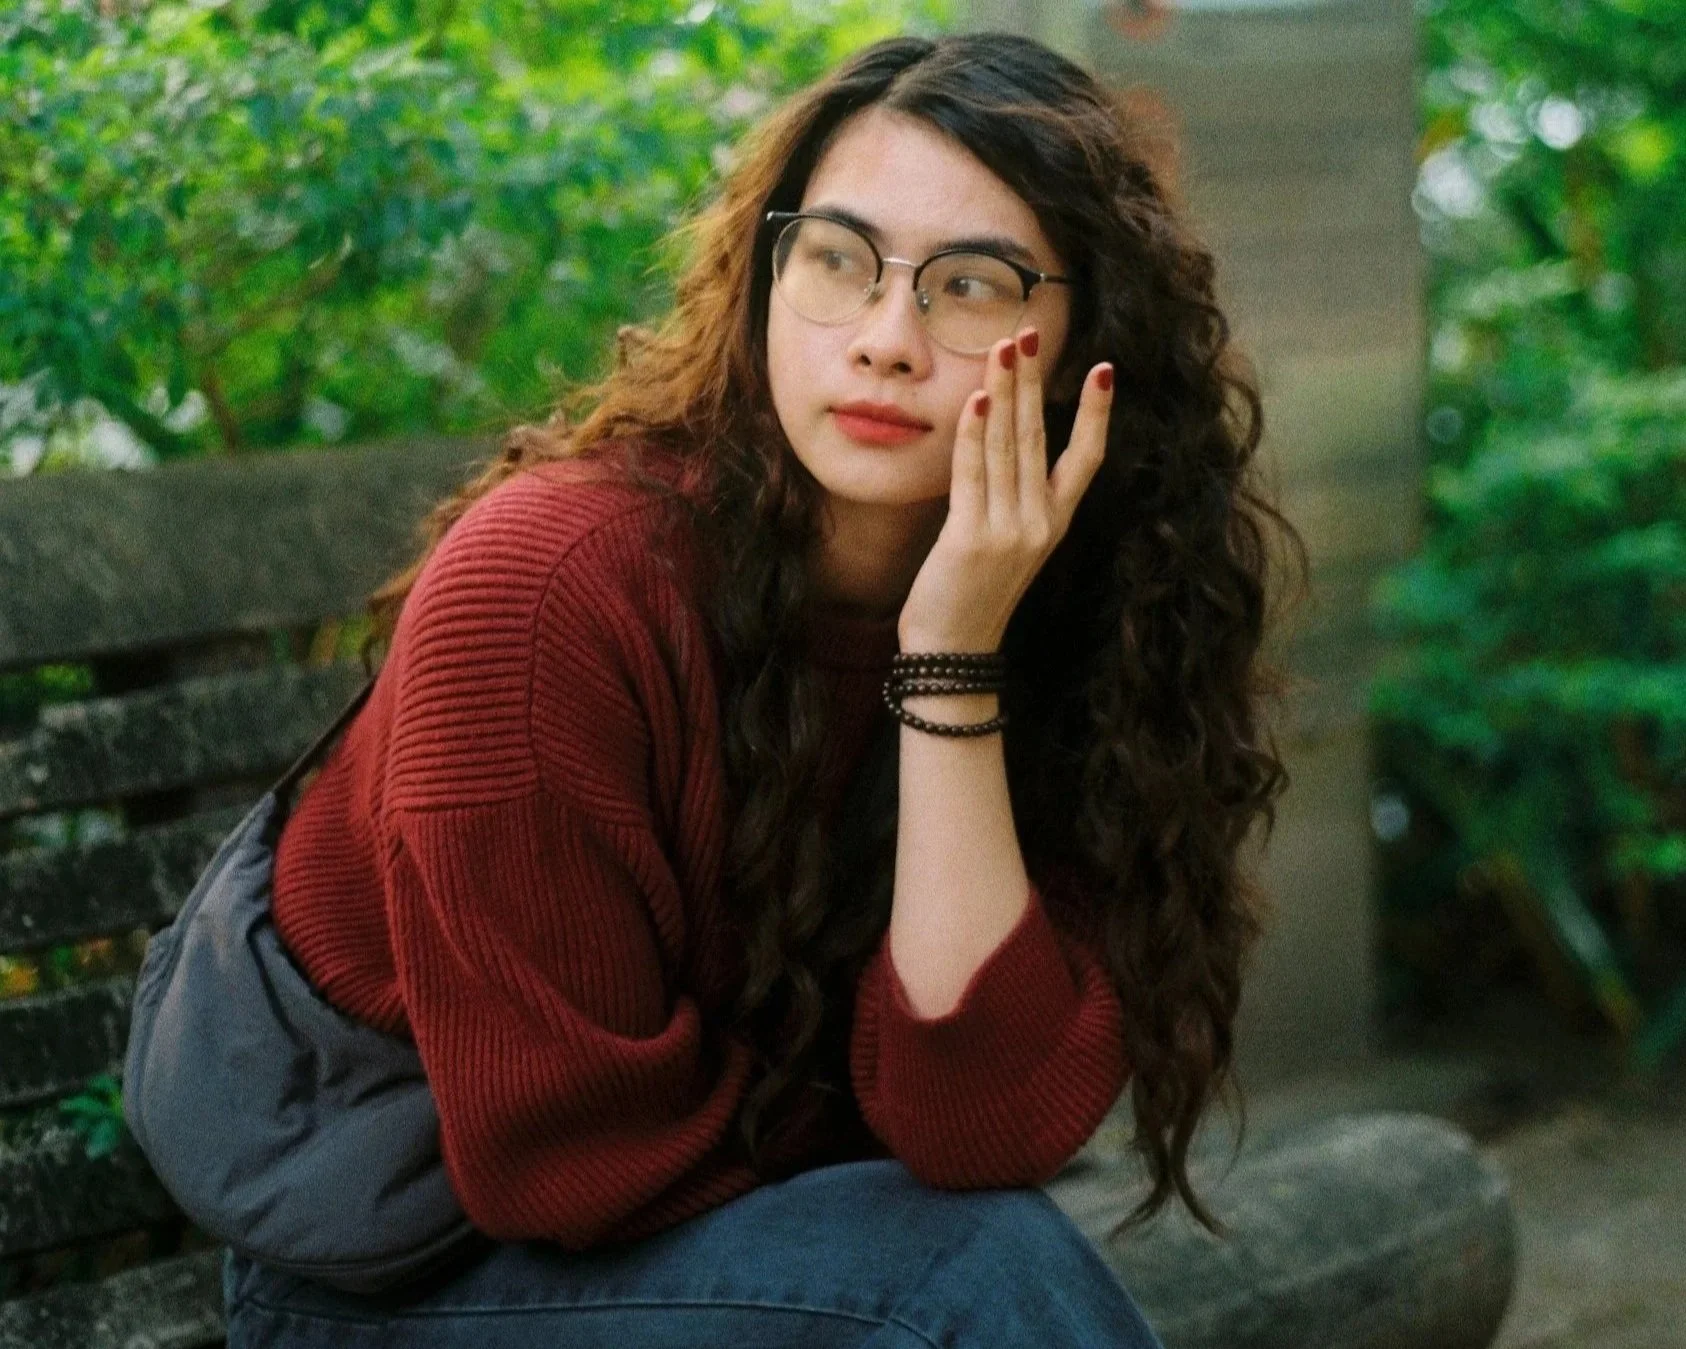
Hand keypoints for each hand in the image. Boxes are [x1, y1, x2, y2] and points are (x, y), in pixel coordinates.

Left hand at [897, 329, 1113, 652]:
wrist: (952, 651)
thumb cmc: (971, 595)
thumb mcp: (1005, 543)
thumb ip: (1011, 497)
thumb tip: (999, 438)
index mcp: (1054, 523)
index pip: (1086, 459)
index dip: (1096, 413)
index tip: (1105, 368)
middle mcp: (1039, 523)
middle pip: (1039, 438)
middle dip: (1033, 383)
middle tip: (1029, 333)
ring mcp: (1009, 531)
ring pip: (1008, 447)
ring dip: (1005, 393)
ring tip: (1004, 348)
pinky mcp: (972, 538)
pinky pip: (974, 474)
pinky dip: (974, 434)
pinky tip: (978, 399)